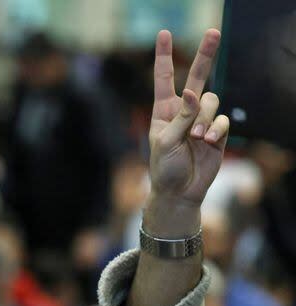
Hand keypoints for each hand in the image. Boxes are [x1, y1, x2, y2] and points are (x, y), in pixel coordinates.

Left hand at [146, 29, 229, 236]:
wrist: (180, 192)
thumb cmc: (164, 167)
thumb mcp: (165, 141)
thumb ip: (180, 117)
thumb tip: (193, 92)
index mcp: (164, 111)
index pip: (165, 79)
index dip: (164, 56)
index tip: (164, 33)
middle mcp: (184, 111)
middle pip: (198, 77)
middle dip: (206, 55)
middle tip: (213, 32)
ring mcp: (202, 121)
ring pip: (213, 102)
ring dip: (205, 118)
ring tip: (196, 138)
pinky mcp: (218, 133)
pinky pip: (223, 120)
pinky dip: (217, 128)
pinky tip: (208, 141)